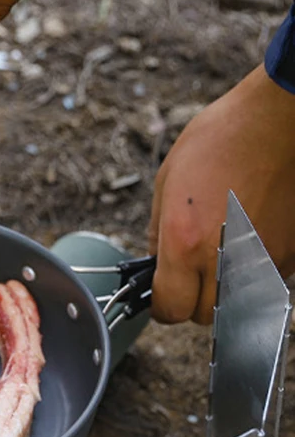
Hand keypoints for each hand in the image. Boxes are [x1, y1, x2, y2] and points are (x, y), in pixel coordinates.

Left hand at [148, 64, 294, 324]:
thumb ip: (158, 233)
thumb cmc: (222, 140)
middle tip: (189, 272)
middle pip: (202, 315)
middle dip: (190, 300)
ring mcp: (259, 261)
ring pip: (234, 306)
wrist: (278, 120)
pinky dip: (251, 275)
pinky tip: (246, 243)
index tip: (161, 295)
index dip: (161, 306)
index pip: (169, 309)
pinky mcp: (287, 256)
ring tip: (219, 254)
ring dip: (222, 292)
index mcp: (185, 242)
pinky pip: (262, 285)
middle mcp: (222, 259)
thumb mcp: (168, 181)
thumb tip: (154, 265)